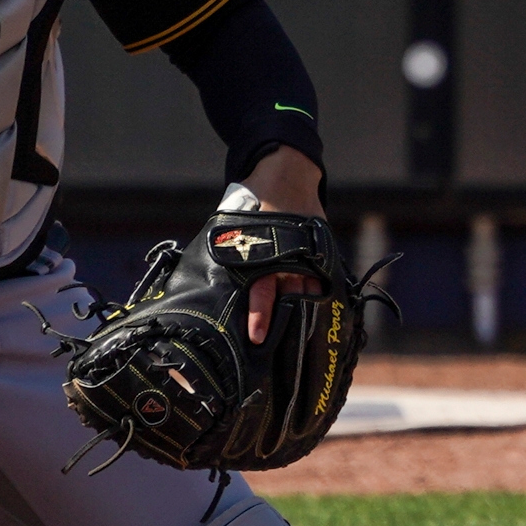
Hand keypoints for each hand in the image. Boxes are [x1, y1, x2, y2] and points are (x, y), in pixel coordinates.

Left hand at [238, 146, 327, 340]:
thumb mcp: (233, 227)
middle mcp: (290, 258)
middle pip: (291, 300)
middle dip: (285, 324)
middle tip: (283, 352)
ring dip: (304, 315)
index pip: (263, 293)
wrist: (285, 173)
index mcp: (265, 253)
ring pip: (310, 294)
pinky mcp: (321, 252)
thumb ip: (228, 256)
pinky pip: (322, 281)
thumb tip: (202, 285)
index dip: (260, 317)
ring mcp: (310, 255)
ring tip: (302, 341)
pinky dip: (319, 298)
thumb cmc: (252, 202)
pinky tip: (319, 316)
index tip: (256, 339)